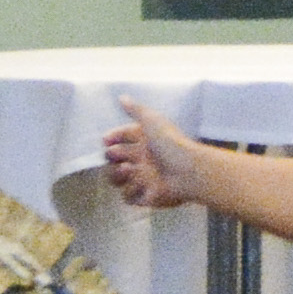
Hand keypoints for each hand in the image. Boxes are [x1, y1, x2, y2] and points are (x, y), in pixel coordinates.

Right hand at [93, 97, 202, 212]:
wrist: (186, 171)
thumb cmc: (170, 143)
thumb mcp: (152, 120)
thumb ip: (135, 110)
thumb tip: (121, 97)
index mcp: (144, 142)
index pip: (121, 139)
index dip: (112, 138)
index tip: (106, 140)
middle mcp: (142, 160)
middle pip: (115, 159)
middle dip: (112, 157)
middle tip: (117, 155)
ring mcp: (142, 179)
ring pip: (117, 179)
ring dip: (117, 174)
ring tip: (129, 169)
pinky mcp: (144, 197)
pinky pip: (128, 196)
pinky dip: (131, 190)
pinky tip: (141, 184)